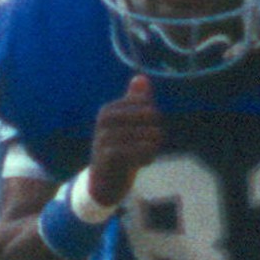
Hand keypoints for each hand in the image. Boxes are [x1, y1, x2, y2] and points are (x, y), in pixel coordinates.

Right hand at [87, 75, 162, 206]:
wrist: (104, 182)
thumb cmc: (120, 149)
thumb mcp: (128, 124)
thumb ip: (135, 101)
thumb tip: (141, 77)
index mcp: (109, 110)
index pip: (145, 103)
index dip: (154, 116)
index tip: (148, 128)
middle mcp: (104, 121)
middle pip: (149, 116)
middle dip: (156, 130)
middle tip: (153, 142)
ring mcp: (104, 138)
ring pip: (146, 134)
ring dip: (153, 146)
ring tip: (150, 153)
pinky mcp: (107, 157)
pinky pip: (136, 151)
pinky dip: (146, 156)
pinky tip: (145, 162)